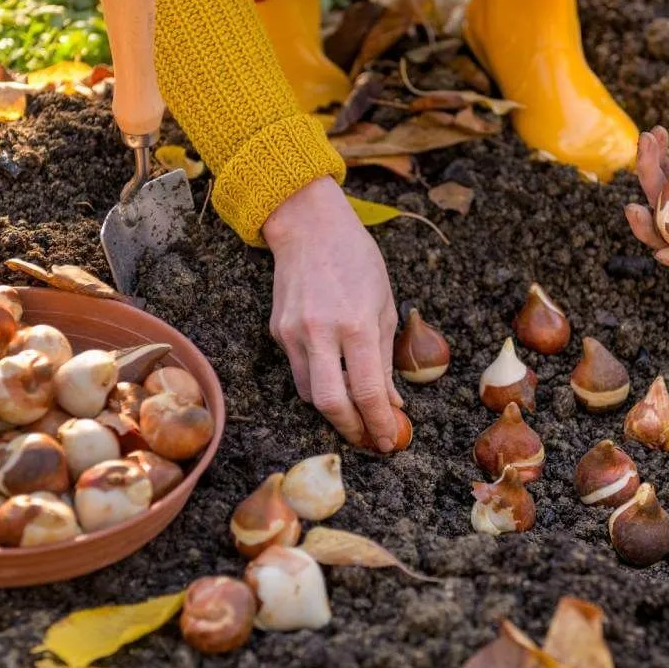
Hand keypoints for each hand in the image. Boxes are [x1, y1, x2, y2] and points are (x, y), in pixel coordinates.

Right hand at [262, 176, 403, 450]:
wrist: (308, 227)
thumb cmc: (356, 260)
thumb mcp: (385, 304)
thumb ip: (385, 358)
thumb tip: (391, 402)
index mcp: (357, 324)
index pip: (368, 390)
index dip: (379, 422)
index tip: (389, 441)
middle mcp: (321, 332)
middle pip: (330, 403)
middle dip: (351, 429)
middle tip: (368, 439)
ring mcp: (294, 333)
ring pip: (309, 393)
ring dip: (333, 408)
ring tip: (354, 411)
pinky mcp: (277, 331)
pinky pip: (298, 370)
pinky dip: (318, 381)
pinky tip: (333, 374)